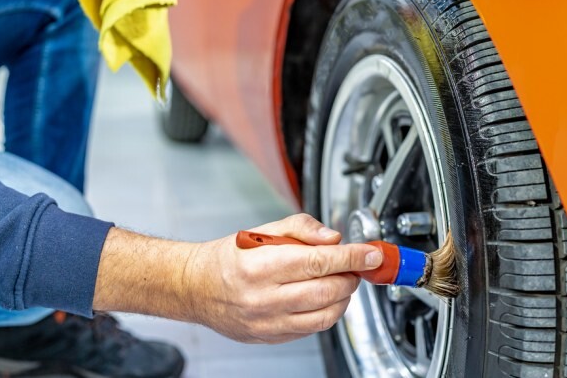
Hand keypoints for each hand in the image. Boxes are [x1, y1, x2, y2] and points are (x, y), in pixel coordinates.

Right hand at [184, 214, 382, 342]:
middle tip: (353, 266)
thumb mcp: (260, 232)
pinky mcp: (271, 337)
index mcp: (260, 266)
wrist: (196, 287)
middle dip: (350, 277)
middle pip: (326, 291)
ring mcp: (267, 322)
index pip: (318, 261)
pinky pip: (311, 329)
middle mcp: (263, 298)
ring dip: (343, 297)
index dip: (351, 257)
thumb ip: (300, 228)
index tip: (370, 254)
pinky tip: (322, 297)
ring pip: (324, 315)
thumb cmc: (227, 258)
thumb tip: (332, 238)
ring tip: (339, 281)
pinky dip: (326, 312)